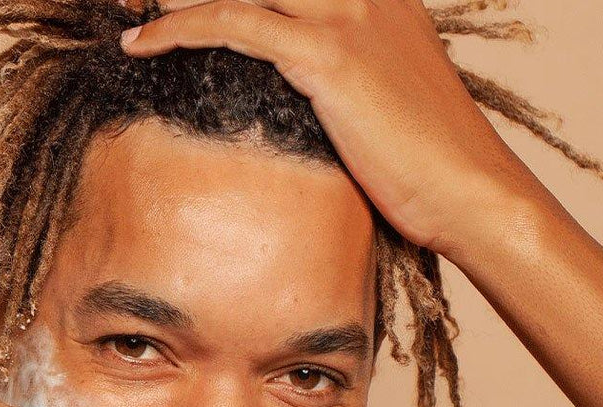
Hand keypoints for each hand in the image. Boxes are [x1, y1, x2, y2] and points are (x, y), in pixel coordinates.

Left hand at [120, 0, 541, 257]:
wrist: (473, 192)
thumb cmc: (433, 166)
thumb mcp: (391, 105)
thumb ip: (350, 82)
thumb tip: (314, 102)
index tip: (184, 0)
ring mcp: (349, 16)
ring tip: (130, 11)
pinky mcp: (329, 55)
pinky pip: (235, 22)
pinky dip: (181, 26)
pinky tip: (142, 43)